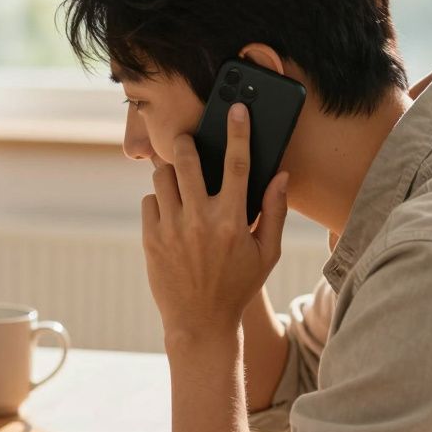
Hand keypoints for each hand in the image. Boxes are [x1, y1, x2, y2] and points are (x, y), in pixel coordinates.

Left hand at [141, 102, 289, 343]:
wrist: (199, 323)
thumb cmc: (238, 286)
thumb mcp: (267, 253)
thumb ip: (275, 212)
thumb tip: (281, 175)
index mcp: (232, 220)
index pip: (237, 163)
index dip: (238, 131)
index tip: (236, 109)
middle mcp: (199, 219)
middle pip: (186, 159)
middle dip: (186, 142)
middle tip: (189, 142)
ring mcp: (171, 229)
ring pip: (162, 177)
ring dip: (171, 172)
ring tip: (180, 182)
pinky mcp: (150, 239)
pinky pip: (149, 201)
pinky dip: (159, 200)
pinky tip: (171, 212)